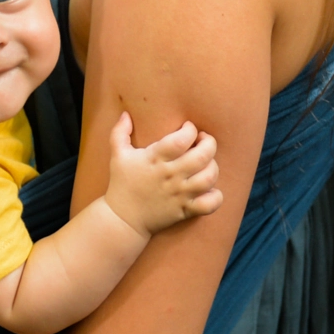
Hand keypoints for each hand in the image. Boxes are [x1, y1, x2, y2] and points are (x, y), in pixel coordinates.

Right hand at [101, 113, 223, 235]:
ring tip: (206, 163)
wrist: (122, 219)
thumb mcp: (117, 155)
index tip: (188, 128)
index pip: (181, 140)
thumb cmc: (121, 184)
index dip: (190, 129)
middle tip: (203, 141)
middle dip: (209, 143)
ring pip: (209, 178)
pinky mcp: (185, 210)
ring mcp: (179, 194)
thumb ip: (120, 132)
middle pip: (202, 156)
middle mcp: (170, 176)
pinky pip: (210, 204)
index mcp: (155, 159)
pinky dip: (216, 196)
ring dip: (213, 167)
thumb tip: (126, 114)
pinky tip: (210, 189)